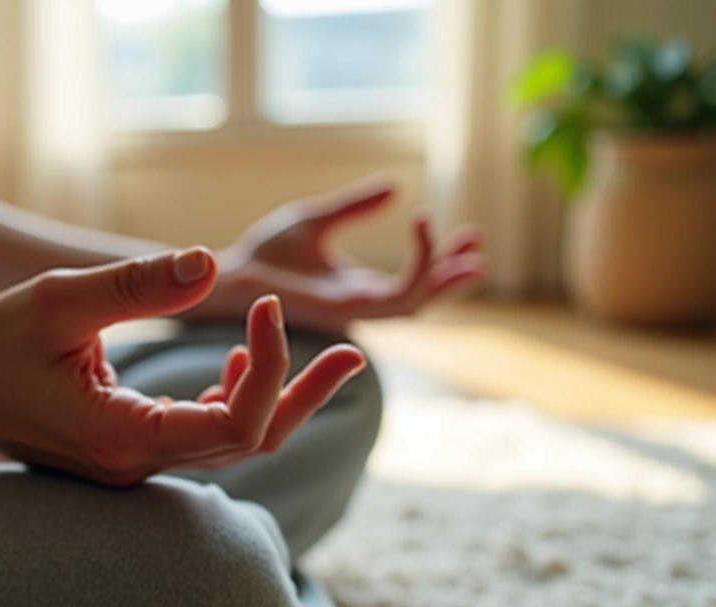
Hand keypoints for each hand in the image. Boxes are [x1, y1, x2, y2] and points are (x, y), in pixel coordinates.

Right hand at [0, 248, 364, 486]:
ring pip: (233, 444)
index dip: (268, 365)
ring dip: (277, 397)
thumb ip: (135, 283)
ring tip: (325, 356)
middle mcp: (139, 465)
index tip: (264, 303)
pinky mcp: (135, 451)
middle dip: (304, 393)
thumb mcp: (58, 299)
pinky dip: (236, 402)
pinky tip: (239, 365)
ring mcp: (138, 465)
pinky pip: (206, 438)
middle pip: (250, 443)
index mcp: (124, 438)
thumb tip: (207, 262)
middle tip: (354, 353)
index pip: (234, 424)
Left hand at [183, 177, 487, 334]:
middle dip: (453, 275)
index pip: (411, 281)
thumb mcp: (319, 220)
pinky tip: (422, 228)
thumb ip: (356, 207)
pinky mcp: (346, 310)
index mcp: (357, 287)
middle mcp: (361, 303)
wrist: (236, 272)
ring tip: (466, 246)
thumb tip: (396, 187)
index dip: (438, 259)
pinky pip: (395, 296)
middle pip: (422, 297)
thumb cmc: (267, 253)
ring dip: (444, 274)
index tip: (458, 228)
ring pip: (416, 301)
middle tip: (478, 247)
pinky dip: (417, 267)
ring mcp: (355, 310)